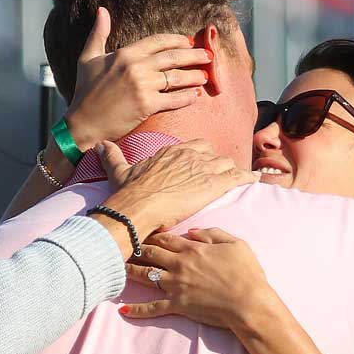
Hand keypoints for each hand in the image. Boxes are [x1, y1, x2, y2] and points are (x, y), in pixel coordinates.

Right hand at [62, 7, 210, 153]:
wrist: (82, 124)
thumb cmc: (84, 92)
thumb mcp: (87, 58)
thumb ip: (98, 33)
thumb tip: (102, 10)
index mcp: (125, 53)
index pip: (158, 41)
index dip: (177, 40)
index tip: (189, 41)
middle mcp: (136, 67)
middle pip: (173, 57)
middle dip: (194, 55)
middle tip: (208, 56)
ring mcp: (142, 86)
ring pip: (177, 77)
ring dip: (194, 76)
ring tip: (205, 76)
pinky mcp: (146, 105)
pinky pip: (174, 99)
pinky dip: (187, 97)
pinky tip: (195, 96)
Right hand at [98, 141, 257, 237]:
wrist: (138, 207)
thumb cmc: (129, 192)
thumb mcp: (119, 170)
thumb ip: (112, 156)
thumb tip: (99, 145)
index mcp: (170, 151)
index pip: (193, 147)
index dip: (199, 156)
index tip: (200, 164)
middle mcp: (189, 155)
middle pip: (212, 154)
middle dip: (216, 163)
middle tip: (218, 175)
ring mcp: (203, 168)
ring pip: (225, 163)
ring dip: (231, 171)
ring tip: (237, 178)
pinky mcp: (213, 185)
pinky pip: (237, 176)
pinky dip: (248, 177)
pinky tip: (254, 179)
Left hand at [121, 228, 281, 330]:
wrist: (249, 302)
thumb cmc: (247, 273)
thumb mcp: (236, 243)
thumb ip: (212, 233)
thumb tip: (191, 230)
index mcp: (192, 249)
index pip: (165, 238)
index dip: (151, 235)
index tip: (141, 232)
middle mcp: (179, 265)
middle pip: (150, 253)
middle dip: (135, 249)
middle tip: (122, 246)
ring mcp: (176, 286)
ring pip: (146, 276)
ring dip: (130, 272)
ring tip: (115, 269)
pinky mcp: (177, 305)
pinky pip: (153, 308)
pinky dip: (137, 310)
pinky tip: (122, 310)